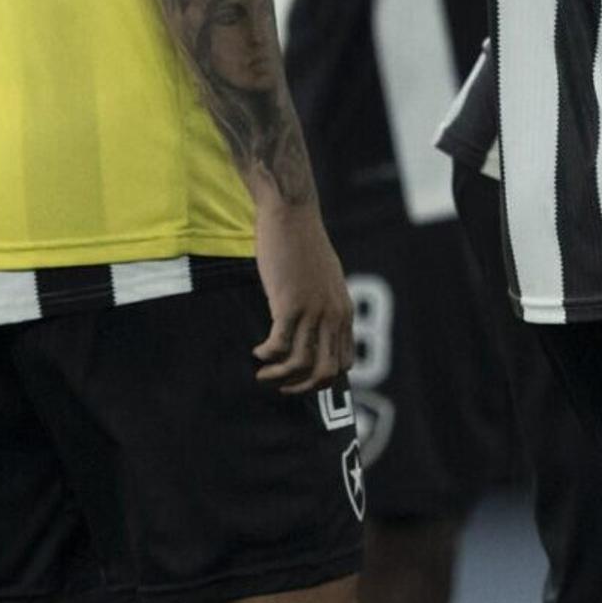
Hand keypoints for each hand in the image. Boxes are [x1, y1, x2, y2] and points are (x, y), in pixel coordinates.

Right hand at [253, 201, 353, 391]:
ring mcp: (313, 311)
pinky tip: (256, 351)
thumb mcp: (324, 280)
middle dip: (301, 387)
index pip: (345, 363)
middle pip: (325, 372)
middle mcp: (333, 315)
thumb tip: (313, 326)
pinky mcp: (290, 303)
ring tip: (263, 372)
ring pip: (301, 364)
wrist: (292, 215)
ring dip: (279, 376)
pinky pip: (279, 345)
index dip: (321, 379)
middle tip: (279, 385)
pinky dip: (266, 355)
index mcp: (343, 312)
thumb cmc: (303, 245)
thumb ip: (323, 304)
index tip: (299, 378)